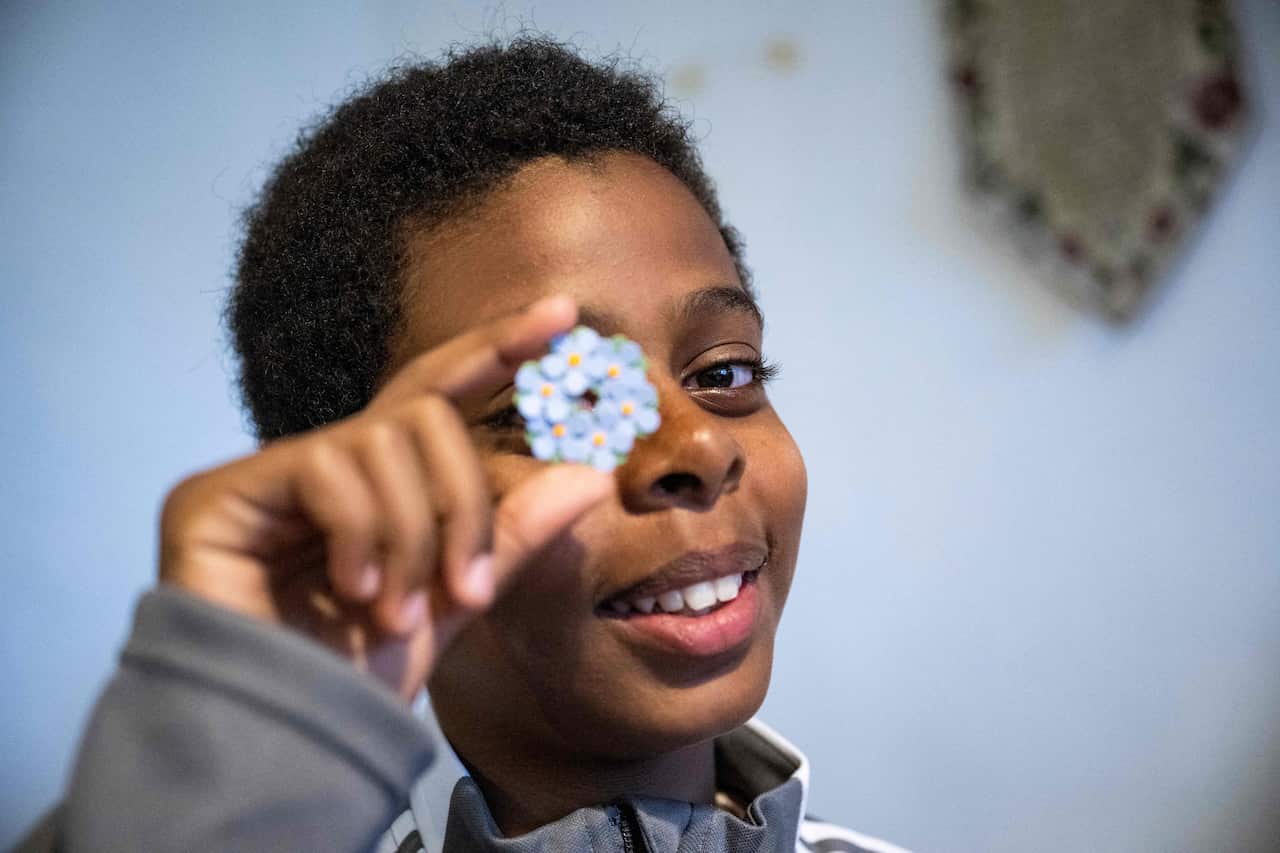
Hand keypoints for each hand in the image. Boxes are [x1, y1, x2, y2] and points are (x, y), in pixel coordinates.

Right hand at [157, 295, 611, 698]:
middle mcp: (325, 463)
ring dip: (413, 538)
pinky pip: (327, 466)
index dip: (496, 347)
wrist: (287, 740)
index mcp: (380, 483)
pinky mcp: (217, 493)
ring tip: (395, 612)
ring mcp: (269, 474)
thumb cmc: (362, 674)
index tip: (562, 314)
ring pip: (381, 442)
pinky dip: (362, 534)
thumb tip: (590, 473)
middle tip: (465, 590)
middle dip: (464, 504)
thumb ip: (513, 535)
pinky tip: (354, 593)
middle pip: (424, 418)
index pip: (438, 393)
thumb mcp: (457, 598)